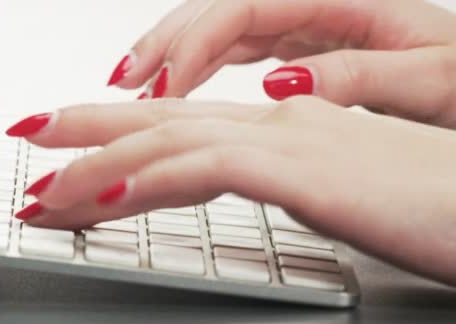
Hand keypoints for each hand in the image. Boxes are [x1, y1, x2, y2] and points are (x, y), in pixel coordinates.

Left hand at [7, 97, 455, 285]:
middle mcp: (277, 123)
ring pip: (169, 141)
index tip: (73, 153)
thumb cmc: (434, 198)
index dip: (121, 133)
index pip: (183, 124)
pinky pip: (205, 168)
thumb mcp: (346, 186)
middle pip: (161, 121)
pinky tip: (100, 194)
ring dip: (97, 162)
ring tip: (42, 187)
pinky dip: (146, 179)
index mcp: (285, 127)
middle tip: (32, 139)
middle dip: (87, 131)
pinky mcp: (305, 170)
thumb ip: (297, 176)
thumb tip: (264, 175)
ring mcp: (288, 141)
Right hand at [107, 0, 455, 127]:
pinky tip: (177, 86)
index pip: (245, 7)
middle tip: (125, 81)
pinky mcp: (297, 44)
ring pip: (218, 28)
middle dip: (165, 42)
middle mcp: (313, 3)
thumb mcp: (430, 78)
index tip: (166, 88)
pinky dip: (199, 67)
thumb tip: (283, 86)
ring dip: (172, 55)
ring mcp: (301, 22)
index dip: (197, 43)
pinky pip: (233, 48)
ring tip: (136, 86)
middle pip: (218, 8)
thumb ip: (359, 74)